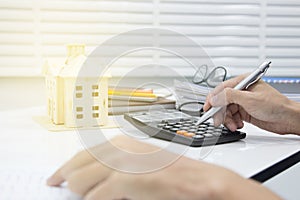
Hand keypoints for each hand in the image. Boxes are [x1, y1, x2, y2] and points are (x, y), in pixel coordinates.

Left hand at [47, 135, 279, 199]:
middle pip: (78, 163)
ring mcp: (124, 163)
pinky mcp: (129, 180)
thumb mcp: (140, 162)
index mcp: (123, 141)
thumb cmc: (173, 172)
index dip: (67, 166)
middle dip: (67, 178)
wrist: (198, 180)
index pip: (84, 153)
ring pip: (82, 179)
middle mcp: (121, 148)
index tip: (58, 175)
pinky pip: (97, 195)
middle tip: (61, 186)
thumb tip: (95, 175)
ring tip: (84, 196)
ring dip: (80, 191)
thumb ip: (117, 164)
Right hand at [203, 74, 299, 134]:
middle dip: (221, 113)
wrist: (288, 119)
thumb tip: (214, 97)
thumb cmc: (276, 105)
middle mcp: (241, 91)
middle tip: (219, 121)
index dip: (212, 99)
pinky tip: (239, 125)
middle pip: (222, 101)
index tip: (207, 108)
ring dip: (228, 120)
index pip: (221, 88)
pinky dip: (233, 122)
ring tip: (234, 125)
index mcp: (243, 82)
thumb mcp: (250, 99)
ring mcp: (243, 102)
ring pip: (226, 111)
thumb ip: (229, 96)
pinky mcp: (245, 112)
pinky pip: (232, 117)